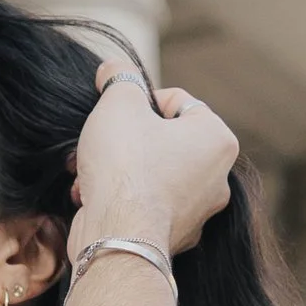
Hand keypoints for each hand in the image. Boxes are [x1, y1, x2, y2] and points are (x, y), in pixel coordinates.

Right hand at [70, 59, 237, 252]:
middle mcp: (218, 178)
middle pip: (163, 140)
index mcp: (218, 139)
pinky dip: (120, 197)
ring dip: (117, 168)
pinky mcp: (174, 237)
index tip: (116, 113)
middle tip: (99, 140)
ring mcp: (198, 212)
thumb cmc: (125, 166)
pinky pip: (144, 204)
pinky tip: (91, 195)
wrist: (116, 235)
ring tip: (88, 169)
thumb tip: (114, 69)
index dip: (140, 101)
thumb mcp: (118, 102)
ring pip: (151, 174)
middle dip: (125, 139)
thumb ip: (119, 78)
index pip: (178, 102)